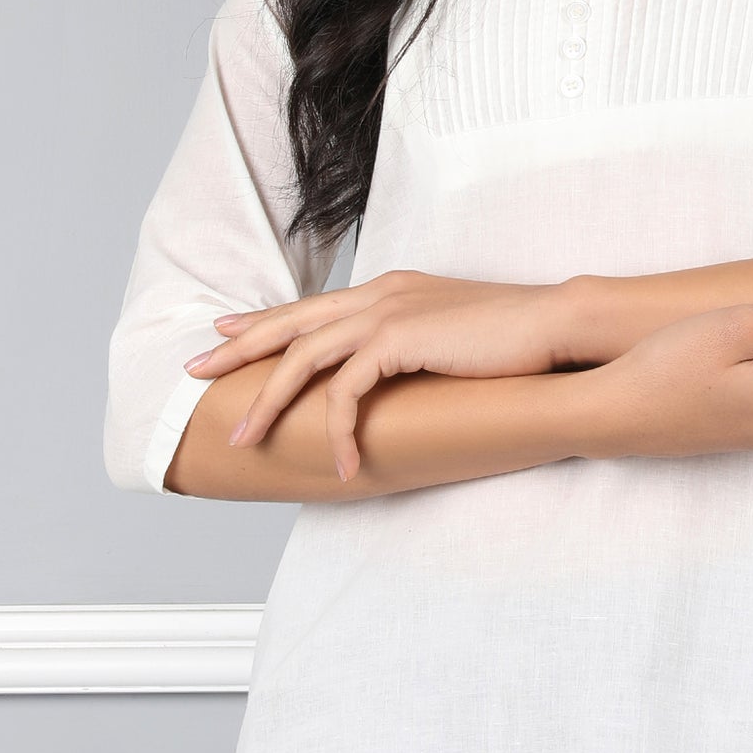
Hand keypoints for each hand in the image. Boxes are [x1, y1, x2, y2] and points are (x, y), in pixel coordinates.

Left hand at [182, 271, 587, 481]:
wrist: (558, 326)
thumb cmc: (518, 338)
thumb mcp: (455, 334)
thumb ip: (419, 343)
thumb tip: (400, 371)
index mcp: (391, 288)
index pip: (313, 304)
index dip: (265, 319)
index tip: (225, 330)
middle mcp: (380, 293)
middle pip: (289, 323)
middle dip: (237, 350)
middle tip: (194, 372)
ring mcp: (387, 312)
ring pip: (302, 359)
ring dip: (267, 403)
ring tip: (244, 442)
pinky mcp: (398, 340)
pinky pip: (346, 392)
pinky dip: (335, 430)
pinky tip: (338, 464)